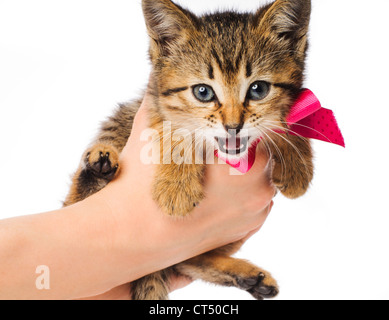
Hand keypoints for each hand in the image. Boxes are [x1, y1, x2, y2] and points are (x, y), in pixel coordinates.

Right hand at [91, 93, 275, 291]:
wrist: (130, 235)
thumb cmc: (142, 181)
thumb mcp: (154, 125)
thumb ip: (166, 90)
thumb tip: (162, 66)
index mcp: (248, 160)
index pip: (257, 127)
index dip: (233, 123)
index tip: (214, 127)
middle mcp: (262, 190)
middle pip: (257, 153)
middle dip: (235, 146)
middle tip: (205, 150)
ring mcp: (256, 214)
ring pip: (256, 177)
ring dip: (238, 170)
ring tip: (205, 174)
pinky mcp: (246, 231)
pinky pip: (251, 201)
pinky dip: (237, 193)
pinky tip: (210, 192)